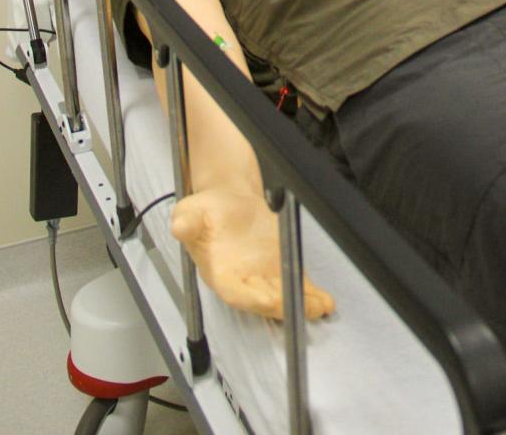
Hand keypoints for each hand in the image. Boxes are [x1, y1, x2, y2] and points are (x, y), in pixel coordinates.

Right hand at [170, 186, 334, 320]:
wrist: (226, 200)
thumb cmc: (206, 212)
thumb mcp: (190, 212)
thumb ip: (186, 222)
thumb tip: (180, 227)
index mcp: (218, 273)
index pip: (235, 292)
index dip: (251, 297)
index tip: (267, 299)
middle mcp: (243, 281)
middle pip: (264, 299)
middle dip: (283, 303)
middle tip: (301, 305)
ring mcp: (263, 276)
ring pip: (284, 296)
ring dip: (302, 303)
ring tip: (319, 306)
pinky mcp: (280, 267)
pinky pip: (296, 284)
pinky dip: (311, 293)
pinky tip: (325, 301)